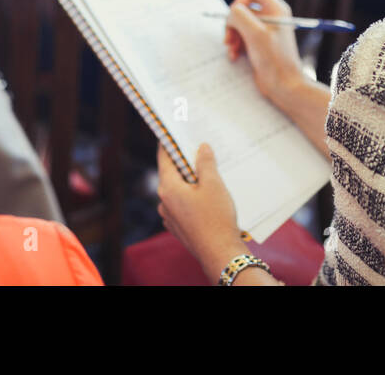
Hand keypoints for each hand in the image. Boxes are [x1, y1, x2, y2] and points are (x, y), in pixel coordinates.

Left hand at [157, 143, 245, 277]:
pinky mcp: (179, 227)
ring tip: (208, 171)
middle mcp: (164, 202)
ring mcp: (170, 216)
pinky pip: (183, 205)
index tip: (172, 131)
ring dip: (190, 180)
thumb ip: (205, 163)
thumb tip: (201, 148)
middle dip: (185, 162)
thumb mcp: (213, 184)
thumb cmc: (216, 218)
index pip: (164, 158)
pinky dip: (192, 196)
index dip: (169, 143)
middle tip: (198, 148)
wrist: (219, 253)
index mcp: (168, 187)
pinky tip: (208, 195)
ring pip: (179, 190)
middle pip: (172, 174)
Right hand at [225, 0, 306, 106]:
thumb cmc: (274, 60)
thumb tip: (230, 13)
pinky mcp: (259, 43)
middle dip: (233, 22)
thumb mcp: (255, 34)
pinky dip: (235, 45)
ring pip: (240, 22)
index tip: (236, 16)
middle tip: (229, 38)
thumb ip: (239, 16)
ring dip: (232, 35)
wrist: (284, 86)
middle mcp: (271, 16)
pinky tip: (234, 56)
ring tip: (232, 49)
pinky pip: (241, 36)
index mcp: (276, 9)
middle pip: (243, 7)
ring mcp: (265, 30)